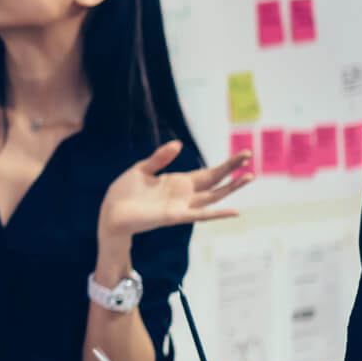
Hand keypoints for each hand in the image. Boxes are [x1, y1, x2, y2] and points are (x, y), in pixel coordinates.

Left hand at [97, 142, 252, 241]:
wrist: (111, 213)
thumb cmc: (124, 193)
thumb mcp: (142, 169)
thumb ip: (160, 158)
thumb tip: (179, 144)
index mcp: (178, 182)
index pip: (209, 172)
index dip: (226, 165)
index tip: (244, 154)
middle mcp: (185, 195)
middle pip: (216, 181)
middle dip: (233, 169)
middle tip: (250, 155)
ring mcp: (183, 206)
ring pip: (214, 196)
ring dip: (232, 187)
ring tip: (250, 176)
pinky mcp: (175, 217)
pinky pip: (201, 215)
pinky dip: (218, 214)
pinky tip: (235, 211)